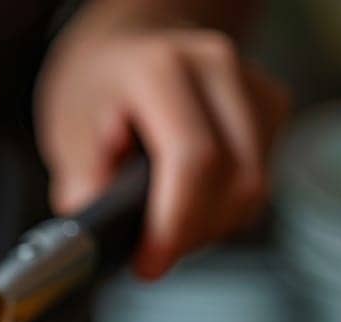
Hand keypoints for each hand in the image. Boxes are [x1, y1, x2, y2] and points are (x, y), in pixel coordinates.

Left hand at [36, 14, 289, 277]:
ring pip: (256, 187)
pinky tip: (189, 196)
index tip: (148, 264)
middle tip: (152, 251)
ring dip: (212, 223)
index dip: (175, 225)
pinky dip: (226, 206)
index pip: (193, 159)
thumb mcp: (67, 127)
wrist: (133, 39)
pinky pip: (262, 179)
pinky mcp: (273, 105)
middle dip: (193, 234)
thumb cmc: (98, 83)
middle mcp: (217, 67)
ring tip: (164, 219)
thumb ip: (83, 181)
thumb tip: (98, 235)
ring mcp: (254, 83)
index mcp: (159, 67)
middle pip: (237, 180)